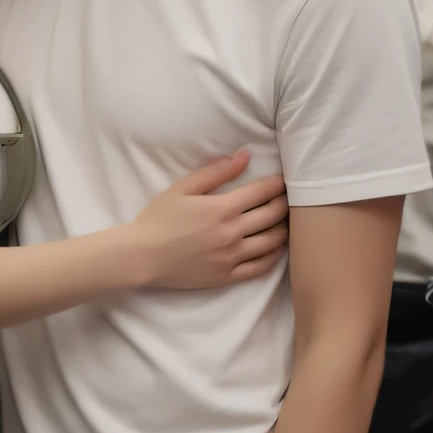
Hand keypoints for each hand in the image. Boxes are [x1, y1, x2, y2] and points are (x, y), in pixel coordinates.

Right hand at [134, 150, 287, 289]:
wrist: (142, 256)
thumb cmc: (159, 219)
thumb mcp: (183, 188)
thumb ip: (216, 171)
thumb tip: (245, 155)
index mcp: (222, 208)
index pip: (262, 193)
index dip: (277, 184)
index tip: (284, 180)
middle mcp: (232, 232)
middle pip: (272, 216)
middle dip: (285, 204)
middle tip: (290, 198)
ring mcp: (232, 257)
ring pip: (272, 242)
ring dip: (285, 229)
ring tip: (288, 221)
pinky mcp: (227, 276)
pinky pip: (260, 267)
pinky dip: (274, 256)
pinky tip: (278, 248)